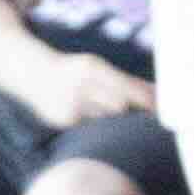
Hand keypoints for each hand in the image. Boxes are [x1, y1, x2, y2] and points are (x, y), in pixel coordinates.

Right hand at [4, 39, 161, 130]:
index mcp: (92, 67)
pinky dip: (94, 123)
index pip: (126, 87)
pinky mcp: (62, 121)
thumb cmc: (78, 71)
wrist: (34, 74)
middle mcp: (80, 85)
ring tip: (105, 111)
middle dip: (131, 112)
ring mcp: (69, 105)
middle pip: (119, 107)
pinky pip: (89, 127)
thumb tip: (159, 95)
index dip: (145, 100)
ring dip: (111, 118)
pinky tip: (85, 114)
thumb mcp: (99, 68)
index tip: (159, 109)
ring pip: (105, 119)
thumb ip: (128, 83)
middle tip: (144, 118)